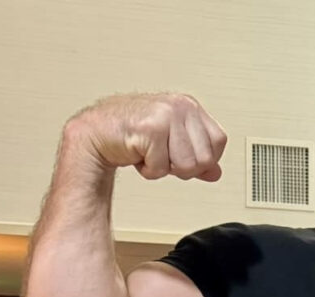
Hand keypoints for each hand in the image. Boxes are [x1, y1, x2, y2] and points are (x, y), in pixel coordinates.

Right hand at [66, 93, 227, 181]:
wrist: (94, 132)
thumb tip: (215, 173)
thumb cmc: (130, 133)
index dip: (203, 159)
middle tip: (161, 156)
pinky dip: (148, 170)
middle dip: (182, 168)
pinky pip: (162, 168)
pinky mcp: (150, 128)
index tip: (181, 155)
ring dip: (163, 169)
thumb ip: (195, 156)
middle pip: (205, 159)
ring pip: (186, 166)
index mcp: (189, 105)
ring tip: (148, 152)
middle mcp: (180, 106)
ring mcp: (165, 115)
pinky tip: (136, 153)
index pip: (219, 142)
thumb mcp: (171, 143)